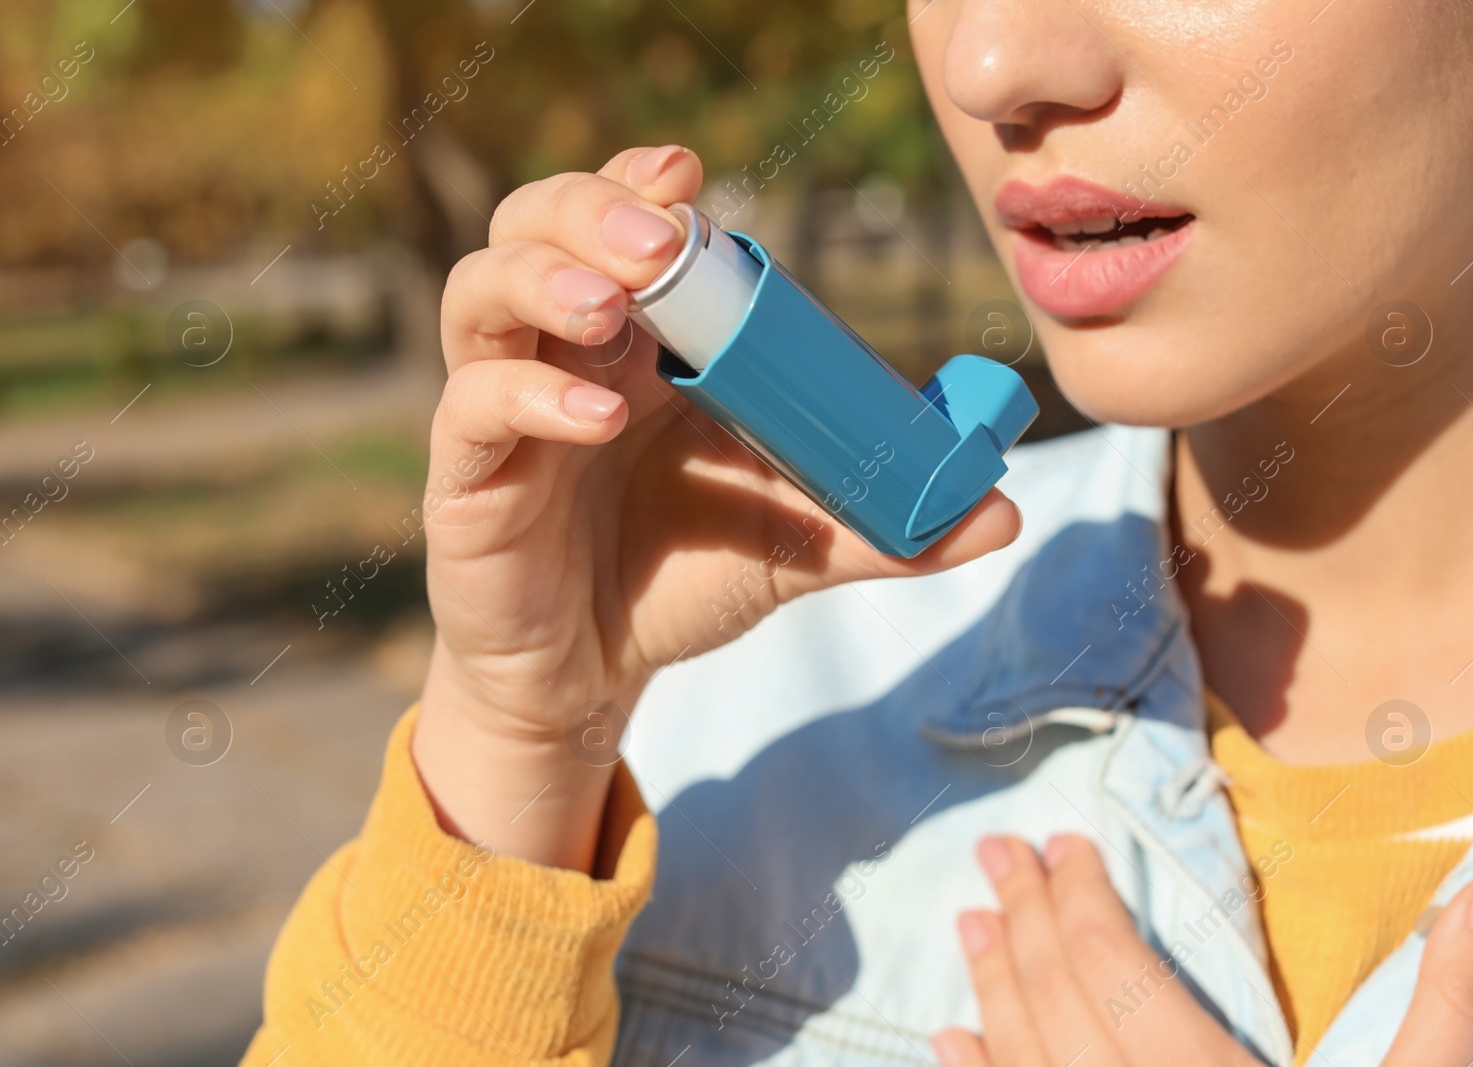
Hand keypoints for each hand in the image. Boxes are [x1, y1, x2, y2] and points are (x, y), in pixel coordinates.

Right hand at [410, 145, 1021, 870]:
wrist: (595, 678)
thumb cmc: (682, 580)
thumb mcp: (794, 546)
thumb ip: (883, 524)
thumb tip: (1003, 512)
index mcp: (639, 344)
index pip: (620, 226)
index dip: (642, 187)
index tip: (690, 175)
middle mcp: (564, 353)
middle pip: (536, 225)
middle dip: (589, 208)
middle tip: (659, 235)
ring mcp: (504, 409)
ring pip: (482, 291)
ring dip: (546, 276)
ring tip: (615, 306)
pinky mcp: (470, 479)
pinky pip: (475, 407)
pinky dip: (532, 394)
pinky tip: (599, 418)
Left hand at [936, 834, 1472, 1066]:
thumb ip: (1447, 1001)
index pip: (1113, 966)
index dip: (1081, 896)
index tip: (1063, 841)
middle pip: (1054, 998)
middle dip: (1023, 915)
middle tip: (996, 850)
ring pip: (1020, 1057)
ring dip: (990, 981)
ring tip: (969, 919)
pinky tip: (948, 1036)